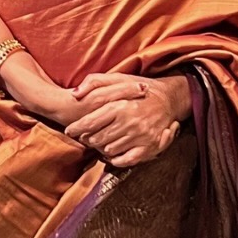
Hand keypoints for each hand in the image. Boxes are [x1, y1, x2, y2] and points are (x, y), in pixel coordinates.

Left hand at [63, 72, 188, 167]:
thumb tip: (75, 94)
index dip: (76, 128)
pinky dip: (116, 159)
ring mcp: (139, 136)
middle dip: (88, 139)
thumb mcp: (116, 78)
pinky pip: (125, 160)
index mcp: (119, 106)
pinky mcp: (148, 147)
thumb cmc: (138, 88)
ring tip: (99, 142)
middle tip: (85, 136)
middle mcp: (129, 122)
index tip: (70, 130)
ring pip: (109, 150)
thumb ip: (94, 82)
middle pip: (97, 139)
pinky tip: (113, 153)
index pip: (89, 123)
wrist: (168, 98)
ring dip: (101, 148)